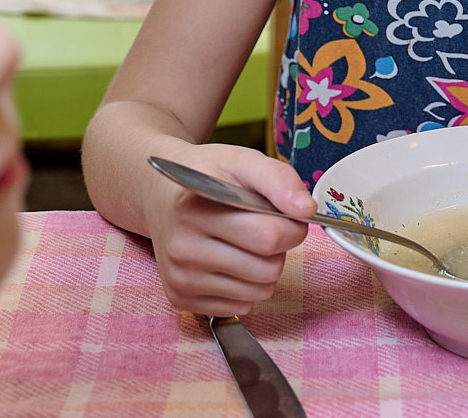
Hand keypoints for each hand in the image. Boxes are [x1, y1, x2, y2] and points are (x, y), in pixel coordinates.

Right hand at [142, 142, 314, 316]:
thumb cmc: (208, 175)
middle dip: (278, 248)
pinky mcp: (180, 299)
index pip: (270, 238)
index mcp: (196, 209)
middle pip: (268, 269)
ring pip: (259, 292)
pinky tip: (229, 261)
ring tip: (244, 243)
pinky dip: (246, 287)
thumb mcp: (243, 161)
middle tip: (262, 227)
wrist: (160, 194)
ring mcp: (180, 278)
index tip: (284, 214)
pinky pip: (241, 307)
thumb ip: (279, 179)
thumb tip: (307, 210)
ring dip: (264, 269)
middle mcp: (182, 249)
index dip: (292, 226)